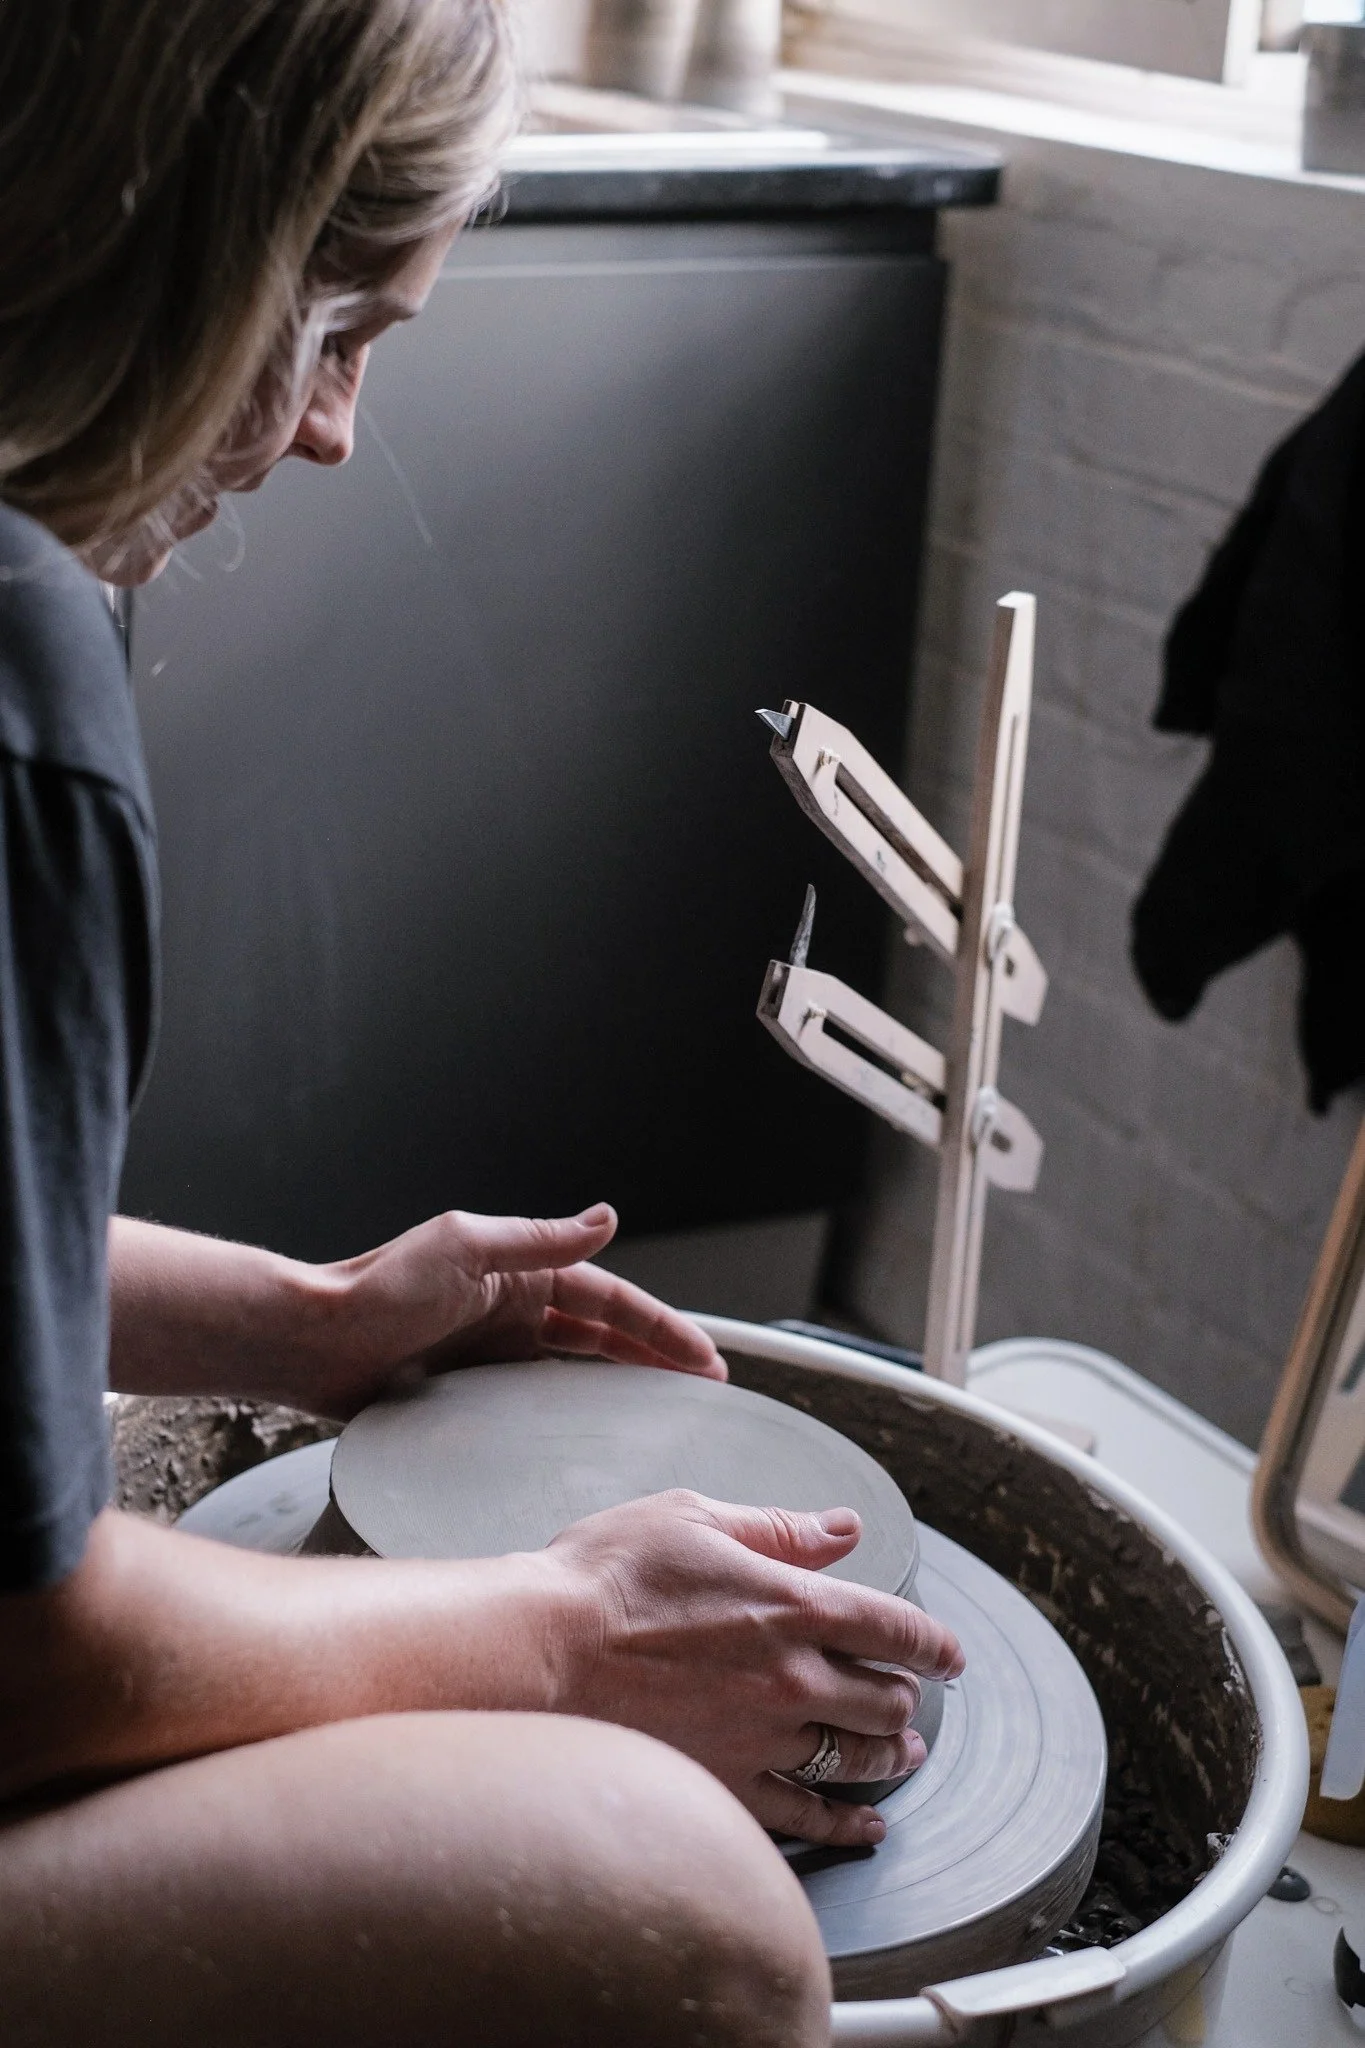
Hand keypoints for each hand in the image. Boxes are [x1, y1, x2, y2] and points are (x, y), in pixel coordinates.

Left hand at [301, 1203, 724, 1416]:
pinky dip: (568, 1416)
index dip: (661, 1328)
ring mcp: (490, 1351)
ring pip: (574, 1371)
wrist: (308, 1340)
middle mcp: (510, 1308)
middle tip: (705, 1387)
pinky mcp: (465, 1389)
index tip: (704, 1355)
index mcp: (518, 1272)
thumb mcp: (464, 1248)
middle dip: (656, 1357)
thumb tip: (606, 1217)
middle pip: (602, 1336)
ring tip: (663, 1413)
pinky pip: (532, 1404)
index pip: (609, 1301)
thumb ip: (537, 1240)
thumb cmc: (374, 1288)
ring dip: (620, 1385)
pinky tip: (587, 1440)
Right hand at [543, 1489, 964, 1846]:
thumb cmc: (609, 1576)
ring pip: (857, 1757)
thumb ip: (779, 1528)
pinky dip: (848, 1822)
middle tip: (912, 1697)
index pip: (893, 1627)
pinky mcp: (728, 1785)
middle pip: (885, 1698)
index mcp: (792, 1604)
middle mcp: (793, 1678)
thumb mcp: (696, 1517)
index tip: (949, 1653)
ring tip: (902, 1755)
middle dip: (908, 1697)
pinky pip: (808, 1815)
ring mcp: (763, 1739)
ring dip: (890, 1755)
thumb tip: (842, 1528)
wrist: (545, 1652)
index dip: (933, 1641)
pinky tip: (866, 1826)